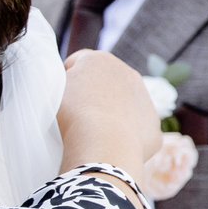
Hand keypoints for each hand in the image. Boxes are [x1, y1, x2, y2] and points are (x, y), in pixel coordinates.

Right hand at [56, 49, 161, 180]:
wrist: (103, 144)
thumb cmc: (72, 114)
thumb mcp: (54, 87)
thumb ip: (60, 78)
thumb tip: (69, 81)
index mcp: (99, 59)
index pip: (79, 61)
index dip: (67, 77)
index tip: (59, 96)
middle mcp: (128, 73)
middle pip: (105, 82)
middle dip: (94, 95)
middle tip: (76, 117)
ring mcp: (145, 100)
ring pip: (124, 106)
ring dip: (112, 115)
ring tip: (93, 135)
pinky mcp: (153, 127)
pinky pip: (135, 131)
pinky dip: (125, 138)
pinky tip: (110, 148)